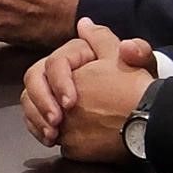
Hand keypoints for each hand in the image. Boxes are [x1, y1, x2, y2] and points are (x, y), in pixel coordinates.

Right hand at [25, 22, 155, 159]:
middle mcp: (60, 69)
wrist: (141, 112)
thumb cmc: (139, 86)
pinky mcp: (52, 110)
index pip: (56, 62)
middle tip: (56, 122)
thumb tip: (102, 33)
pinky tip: (50, 140)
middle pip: (35, 78)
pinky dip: (37, 128)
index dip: (59, 81)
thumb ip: (133, 49)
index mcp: (78, 53)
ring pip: (30, 98)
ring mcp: (52, 91)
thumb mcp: (142, 64)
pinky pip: (33, 116)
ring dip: (36, 117)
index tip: (70, 104)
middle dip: (42, 100)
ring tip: (52, 135)